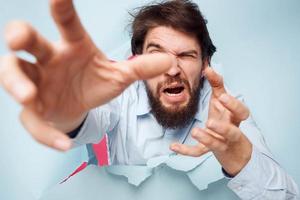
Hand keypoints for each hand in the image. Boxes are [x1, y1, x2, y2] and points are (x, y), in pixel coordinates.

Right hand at [0, 0, 171, 150]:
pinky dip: (47, 133)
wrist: (79, 108)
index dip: (63, 9)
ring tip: (28, 96)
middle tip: (18, 38)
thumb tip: (170, 59)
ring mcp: (37, 83)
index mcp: (73, 47)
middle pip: (29, 43)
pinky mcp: (34, 110)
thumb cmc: (93, 84)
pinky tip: (64, 143)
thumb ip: (141, 68)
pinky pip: (33, 120)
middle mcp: (50, 60)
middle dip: (20, 37)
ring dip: (16, 83)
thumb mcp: (119, 76)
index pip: (67, 24)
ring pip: (13, 74)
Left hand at [170, 67, 252, 175]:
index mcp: (234, 117)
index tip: (222, 97)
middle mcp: (230, 131)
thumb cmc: (225, 118)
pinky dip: (185, 150)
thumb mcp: (222, 101)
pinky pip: (198, 152)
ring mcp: (220, 143)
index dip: (233, 104)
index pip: (241, 111)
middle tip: (210, 122)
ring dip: (206, 138)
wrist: (233, 148)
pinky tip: (173, 146)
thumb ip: (217, 84)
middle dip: (223, 128)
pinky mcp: (209, 150)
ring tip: (194, 131)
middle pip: (232, 132)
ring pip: (216, 144)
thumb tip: (208, 67)